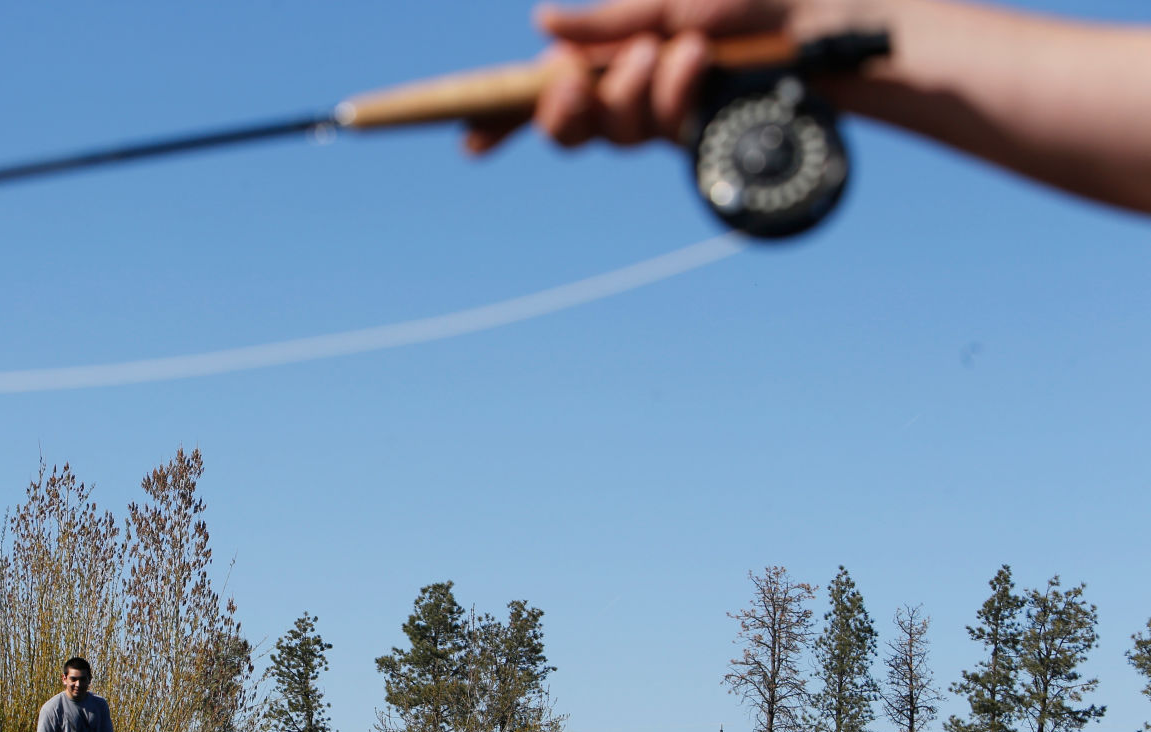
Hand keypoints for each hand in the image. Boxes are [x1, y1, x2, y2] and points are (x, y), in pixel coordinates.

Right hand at [466, 0, 830, 153]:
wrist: (834, 20)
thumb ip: (608, 20)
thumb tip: (542, 25)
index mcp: (613, 49)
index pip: (543, 89)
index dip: (502, 117)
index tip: (468, 141)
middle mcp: (633, 88)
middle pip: (569, 127)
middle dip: (564, 107)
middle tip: (575, 81)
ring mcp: (667, 116)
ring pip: (617, 132)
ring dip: (636, 90)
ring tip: (681, 46)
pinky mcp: (701, 135)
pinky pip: (665, 131)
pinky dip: (675, 94)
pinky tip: (700, 62)